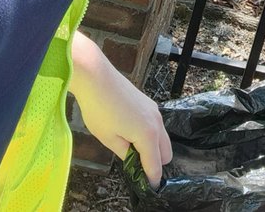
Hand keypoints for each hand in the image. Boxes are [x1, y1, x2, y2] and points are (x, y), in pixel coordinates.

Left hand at [70, 33, 171, 187]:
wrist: (98, 78)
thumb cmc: (99, 110)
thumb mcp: (108, 138)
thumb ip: (124, 153)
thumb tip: (132, 160)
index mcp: (148, 135)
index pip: (155, 165)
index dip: (152, 179)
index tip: (149, 187)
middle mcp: (157, 123)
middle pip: (166, 152)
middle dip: (155, 162)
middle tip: (134, 165)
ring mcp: (155, 111)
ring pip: (162, 137)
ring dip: (152, 147)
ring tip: (130, 148)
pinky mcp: (149, 103)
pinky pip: (156, 126)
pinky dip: (149, 134)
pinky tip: (129, 131)